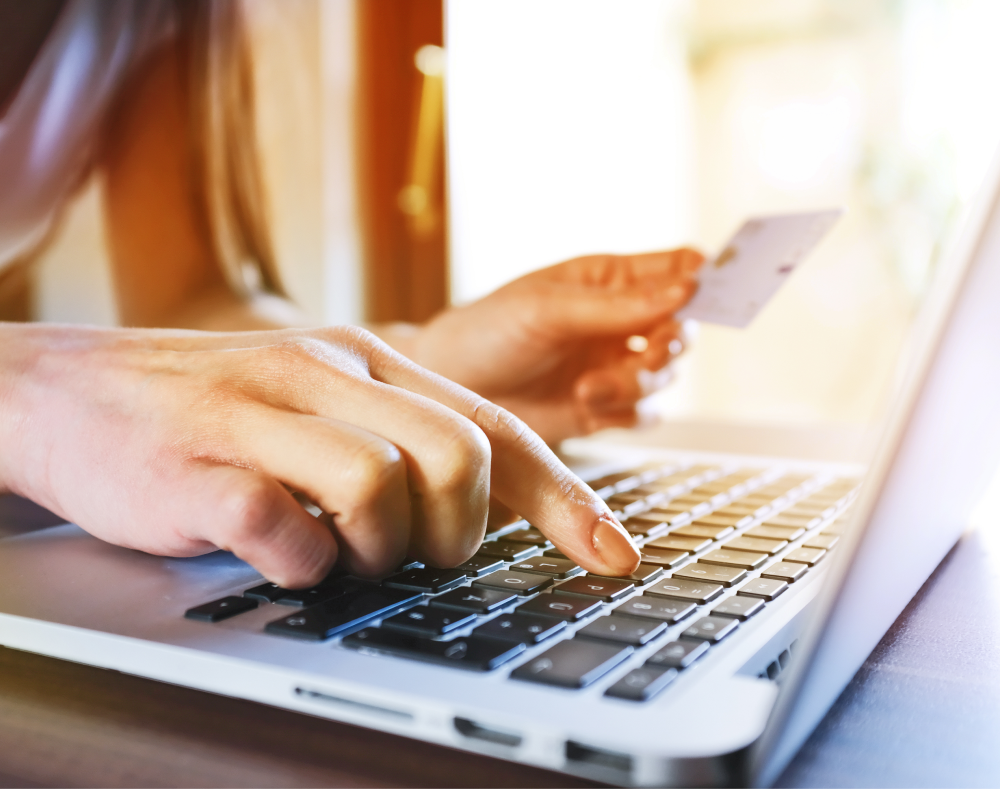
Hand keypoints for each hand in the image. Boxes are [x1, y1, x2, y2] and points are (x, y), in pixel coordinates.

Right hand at [0, 324, 639, 586]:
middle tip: (421, 554)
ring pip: (380, 487)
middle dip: (459, 529)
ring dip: (377, 550)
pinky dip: (298, 564)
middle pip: (458, 454)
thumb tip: (479, 519)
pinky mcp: (196, 468)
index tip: (614, 556)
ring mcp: (259, 414)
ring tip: (337, 553)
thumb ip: (398, 439)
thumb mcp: (320, 402)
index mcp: (370, 359)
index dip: (565, 501)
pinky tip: (275, 552)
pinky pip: (283, 529)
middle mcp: (324, 373)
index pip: (497, 426)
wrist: (67, 389)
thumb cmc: (215, 408)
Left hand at [407, 249, 703, 442]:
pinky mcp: (603, 410)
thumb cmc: (488, 331)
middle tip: (650, 353)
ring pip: (665, 376)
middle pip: (682, 328)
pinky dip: (627, 412)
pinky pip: (643, 413)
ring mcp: (613, 367)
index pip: (677, 270)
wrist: (449, 390)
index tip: (702, 293)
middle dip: (672, 343)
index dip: (702, 279)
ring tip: (590, 388)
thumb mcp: (548, 309)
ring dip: (637, 383)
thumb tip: (687, 290)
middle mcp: (619, 323)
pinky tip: (589, 405)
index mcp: (610, 280)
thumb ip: (616, 306)